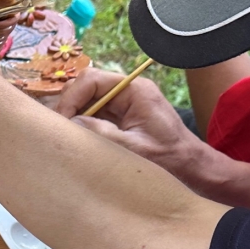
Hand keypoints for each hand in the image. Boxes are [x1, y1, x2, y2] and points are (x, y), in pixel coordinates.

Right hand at [54, 70, 205, 180]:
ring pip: (85, 100)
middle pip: (85, 86)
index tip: (62, 120)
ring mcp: (122, 104)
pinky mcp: (119, 118)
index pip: (91, 80)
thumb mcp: (132, 148)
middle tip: (60, 130)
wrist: (189, 168)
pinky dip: (80, 125)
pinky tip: (77, 140)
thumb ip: (101, 134)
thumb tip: (70, 124)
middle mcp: (126, 92)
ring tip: (67, 136)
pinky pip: (92, 114)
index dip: (71, 97)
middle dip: (69, 105)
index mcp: (134, 90)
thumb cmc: (169, 159)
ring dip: (73, 116)